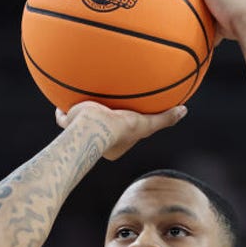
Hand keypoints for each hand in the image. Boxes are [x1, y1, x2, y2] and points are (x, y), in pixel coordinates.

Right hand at [55, 101, 187, 160]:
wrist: (94, 126)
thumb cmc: (122, 129)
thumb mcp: (148, 123)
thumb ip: (165, 118)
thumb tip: (185, 110)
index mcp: (113, 145)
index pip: (119, 135)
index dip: (121, 127)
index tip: (125, 119)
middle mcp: (96, 141)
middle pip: (98, 129)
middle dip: (100, 123)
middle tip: (104, 111)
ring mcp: (79, 132)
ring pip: (78, 124)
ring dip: (79, 116)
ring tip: (80, 104)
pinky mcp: (68, 122)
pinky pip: (63, 116)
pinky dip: (61, 111)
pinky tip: (60, 101)